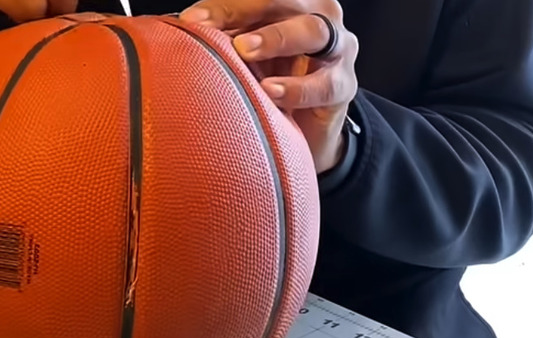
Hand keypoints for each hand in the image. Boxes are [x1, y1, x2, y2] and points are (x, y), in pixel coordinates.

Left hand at [180, 0, 358, 173]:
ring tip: (244, 51)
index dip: (226, 6)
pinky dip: (296, 88)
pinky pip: (324, 83)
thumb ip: (227, 38)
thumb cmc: (273, 81)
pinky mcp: (344, 84)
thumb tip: (188, 28)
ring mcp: (336, 48)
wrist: (304, 130)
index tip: (192, 20)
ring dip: (276, 39)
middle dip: (250, 12)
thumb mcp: (248, 56)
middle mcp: (318, 16)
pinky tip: (271, 91)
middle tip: (221, 29)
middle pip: (288, 2)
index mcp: (291, 4)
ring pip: (313, 33)